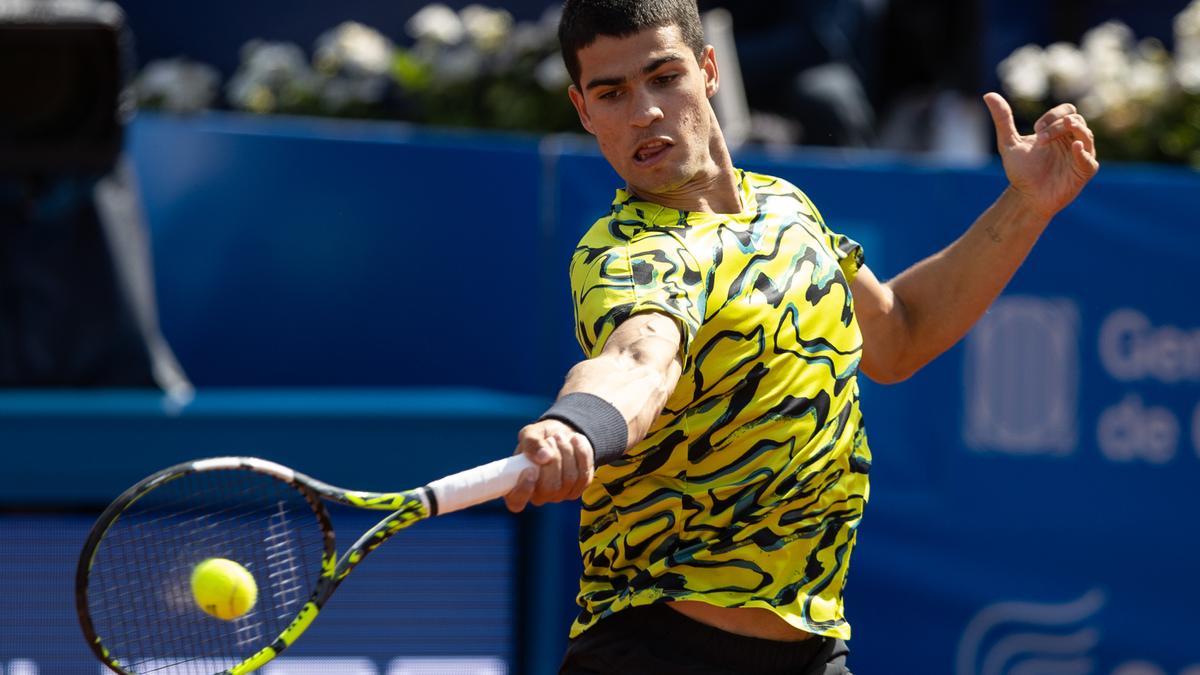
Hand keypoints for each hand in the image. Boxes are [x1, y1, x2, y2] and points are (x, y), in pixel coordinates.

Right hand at [503, 419, 594, 512]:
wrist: (560, 436)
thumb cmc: (539, 438)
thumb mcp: (530, 434)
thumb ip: (531, 443)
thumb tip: (544, 457)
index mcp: (518, 486)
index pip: (516, 502)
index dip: (523, 490)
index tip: (529, 470)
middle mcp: (538, 495)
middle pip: (549, 488)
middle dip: (554, 460)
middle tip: (551, 439)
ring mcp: (559, 495)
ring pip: (569, 479)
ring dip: (567, 452)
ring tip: (560, 436)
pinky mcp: (577, 489)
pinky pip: (584, 475)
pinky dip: (581, 453)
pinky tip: (575, 440)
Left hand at [984, 92, 1099, 218]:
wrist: (1025, 197)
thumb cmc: (1021, 171)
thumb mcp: (1009, 143)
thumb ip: (1003, 119)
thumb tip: (988, 94)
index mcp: (1059, 131)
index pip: (1067, 111)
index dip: (1053, 115)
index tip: (1036, 129)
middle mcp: (1072, 140)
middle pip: (1076, 119)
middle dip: (1058, 125)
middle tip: (1040, 138)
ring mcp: (1080, 155)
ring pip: (1086, 134)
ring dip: (1071, 131)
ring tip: (1056, 135)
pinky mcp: (1083, 171)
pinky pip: (1089, 158)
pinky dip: (1083, 152)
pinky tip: (1075, 147)